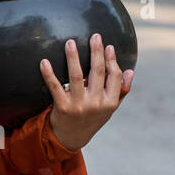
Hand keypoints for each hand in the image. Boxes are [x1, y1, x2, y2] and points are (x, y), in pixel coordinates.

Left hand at [40, 34, 133, 150]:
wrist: (71, 138)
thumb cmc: (92, 119)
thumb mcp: (109, 109)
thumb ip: (120, 91)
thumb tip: (130, 71)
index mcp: (109, 102)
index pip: (114, 76)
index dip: (112, 60)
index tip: (108, 46)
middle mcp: (95, 103)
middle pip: (98, 72)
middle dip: (97, 52)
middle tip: (95, 36)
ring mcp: (78, 105)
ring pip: (76, 76)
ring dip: (73, 57)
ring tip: (70, 42)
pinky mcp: (62, 107)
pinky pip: (55, 87)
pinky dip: (49, 74)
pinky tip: (44, 62)